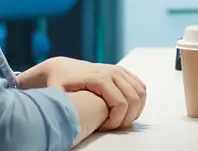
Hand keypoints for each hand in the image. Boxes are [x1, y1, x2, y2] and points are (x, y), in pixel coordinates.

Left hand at [26, 57, 146, 129]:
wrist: (61, 68)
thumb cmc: (58, 83)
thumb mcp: (56, 94)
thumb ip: (61, 105)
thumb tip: (65, 118)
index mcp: (100, 78)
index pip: (120, 104)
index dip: (115, 121)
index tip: (102, 128)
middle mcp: (113, 72)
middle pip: (133, 100)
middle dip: (126, 119)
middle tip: (111, 127)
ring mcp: (120, 71)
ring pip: (141, 94)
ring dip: (135, 111)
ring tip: (118, 120)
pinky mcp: (123, 72)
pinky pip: (141, 88)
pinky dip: (138, 102)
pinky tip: (125, 111)